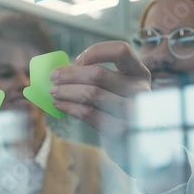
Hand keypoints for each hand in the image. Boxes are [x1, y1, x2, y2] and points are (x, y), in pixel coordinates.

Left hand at [50, 41, 150, 170]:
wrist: (133, 143)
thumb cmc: (118, 109)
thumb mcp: (117, 88)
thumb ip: (97, 76)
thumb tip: (61, 70)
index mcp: (139, 72)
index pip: (121, 50)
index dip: (96, 51)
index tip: (77, 60)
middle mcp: (139, 89)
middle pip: (98, 74)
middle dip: (70, 74)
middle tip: (53, 77)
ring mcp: (131, 111)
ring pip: (91, 94)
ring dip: (66, 91)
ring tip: (54, 92)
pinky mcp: (119, 129)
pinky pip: (87, 113)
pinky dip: (69, 107)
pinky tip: (60, 104)